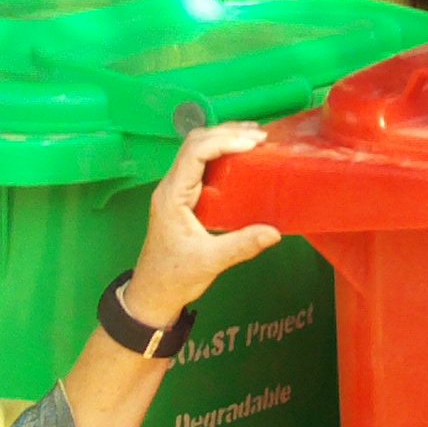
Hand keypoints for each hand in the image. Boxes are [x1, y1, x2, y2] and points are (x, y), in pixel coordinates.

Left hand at [129, 123, 284, 324]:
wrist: (153, 294)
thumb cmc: (174, 277)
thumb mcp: (210, 262)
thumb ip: (241, 246)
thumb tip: (274, 232)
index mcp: (172, 196)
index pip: (195, 153)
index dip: (223, 141)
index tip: (252, 142)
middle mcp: (171, 186)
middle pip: (195, 143)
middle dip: (227, 133)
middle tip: (260, 136)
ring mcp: (176, 190)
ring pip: (196, 150)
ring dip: (223, 139)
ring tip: (255, 138)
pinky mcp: (183, 196)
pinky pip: (200, 164)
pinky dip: (221, 153)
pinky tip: (241, 157)